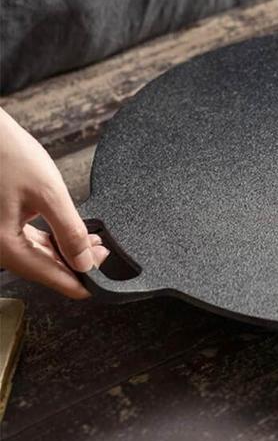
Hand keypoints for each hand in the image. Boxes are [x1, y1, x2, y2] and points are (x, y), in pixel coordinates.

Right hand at [0, 108, 107, 297]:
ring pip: (39, 255)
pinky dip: (53, 239)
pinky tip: (72, 233)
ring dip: (67, 251)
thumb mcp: (49, 194)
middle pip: (45, 268)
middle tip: (105, 253)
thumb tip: (85, 263)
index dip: (81, 282)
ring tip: (95, 242)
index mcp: (5, 247)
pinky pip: (31, 241)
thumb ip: (70, 232)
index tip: (103, 285)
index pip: (51, 277)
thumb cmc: (8, 156)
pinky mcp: (1, 223)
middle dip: (77, 263)